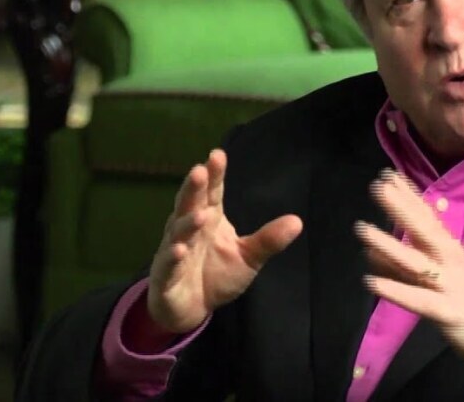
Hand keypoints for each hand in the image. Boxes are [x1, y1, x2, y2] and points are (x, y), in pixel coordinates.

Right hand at [147, 149, 302, 332]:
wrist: (191, 309)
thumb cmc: (217, 275)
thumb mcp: (248, 257)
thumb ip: (268, 240)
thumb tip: (298, 220)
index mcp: (210, 219)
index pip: (212, 193)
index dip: (214, 175)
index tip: (218, 155)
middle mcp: (189, 229)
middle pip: (191, 204)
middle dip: (194, 188)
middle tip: (200, 170)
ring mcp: (174, 250)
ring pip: (178, 231)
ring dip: (188, 223)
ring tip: (201, 215)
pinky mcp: (165, 275)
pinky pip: (168, 263)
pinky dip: (173, 256)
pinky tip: (179, 249)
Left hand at [356, 170, 463, 373]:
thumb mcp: (445, 271)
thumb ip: (412, 260)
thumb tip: (374, 249)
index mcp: (450, 249)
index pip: (428, 217)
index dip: (408, 195)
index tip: (388, 175)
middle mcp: (450, 260)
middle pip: (422, 229)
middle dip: (399, 207)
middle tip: (377, 186)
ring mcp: (449, 284)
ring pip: (415, 261)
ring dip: (388, 244)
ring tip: (362, 229)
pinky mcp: (447, 311)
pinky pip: (417, 299)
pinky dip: (395, 290)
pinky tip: (372, 282)